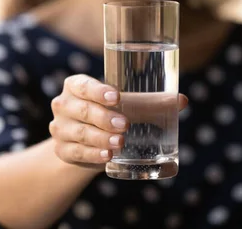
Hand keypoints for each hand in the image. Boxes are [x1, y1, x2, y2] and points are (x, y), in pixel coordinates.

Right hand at [49, 74, 186, 169]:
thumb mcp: (126, 106)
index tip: (116, 96)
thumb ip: (151, 102)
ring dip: (100, 138)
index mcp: (76, 86)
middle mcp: (63, 105)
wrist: (87, 141)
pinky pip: (76, 152)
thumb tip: (182, 101)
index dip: (97, 91)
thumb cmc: (110, 114)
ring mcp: (59, 128)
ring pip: (79, 133)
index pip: (83, 85)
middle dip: (103, 118)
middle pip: (82, 110)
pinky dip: (92, 155)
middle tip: (125, 125)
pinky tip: (107, 157)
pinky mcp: (62, 150)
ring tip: (119, 143)